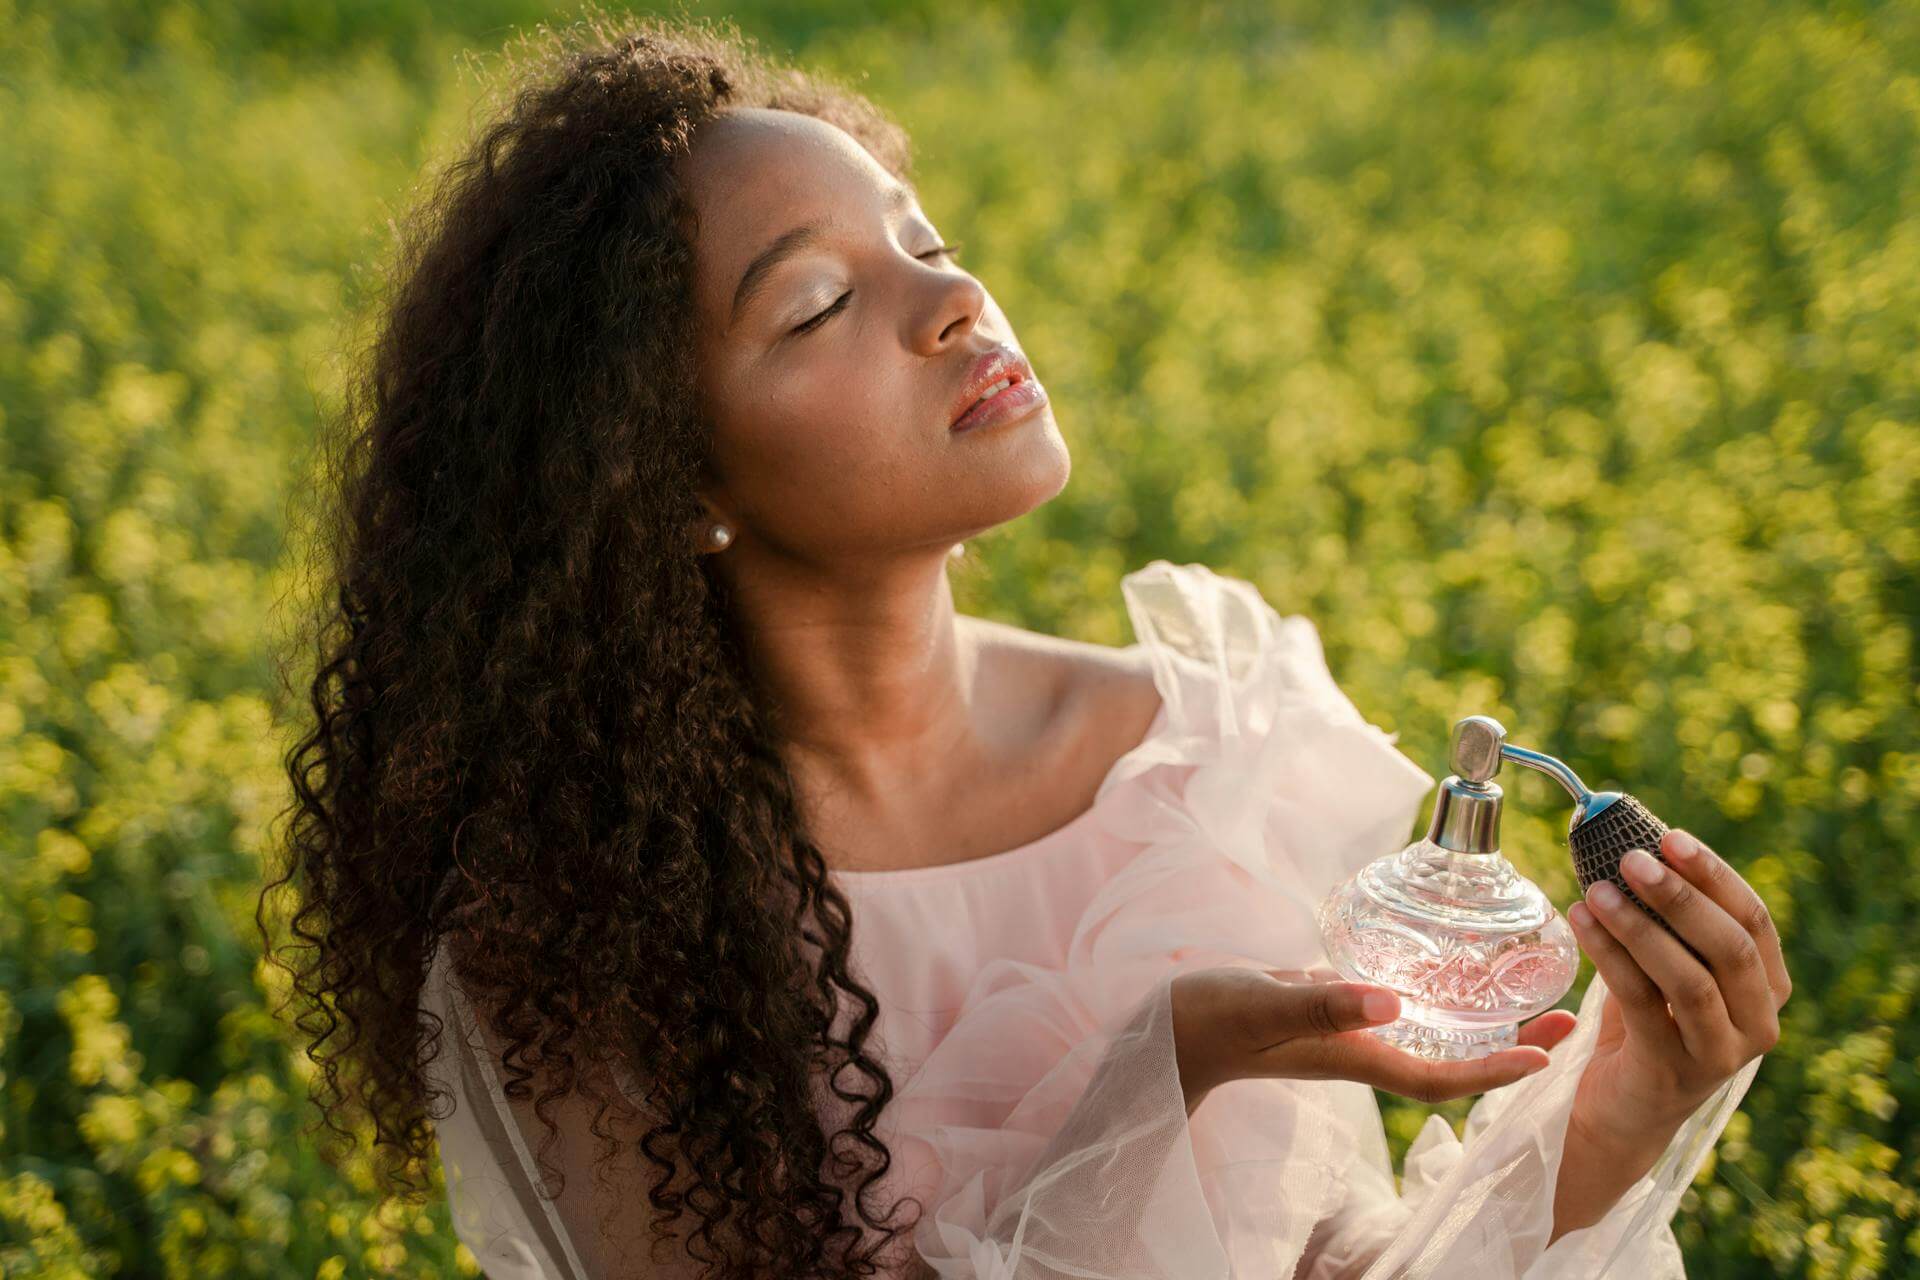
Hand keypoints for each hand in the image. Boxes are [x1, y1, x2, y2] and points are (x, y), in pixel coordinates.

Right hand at [1170, 964, 1577, 1114]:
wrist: (1170, 1028)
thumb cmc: (1212, 1019)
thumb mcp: (1266, 1003)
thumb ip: (1323, 1002)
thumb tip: (1390, 1002)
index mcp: (1354, 1056)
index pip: (1441, 1077)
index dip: (1496, 1072)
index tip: (1549, 1057)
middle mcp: (1363, 1049)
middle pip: (1453, 1061)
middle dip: (1512, 1046)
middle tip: (1572, 1015)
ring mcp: (1350, 1031)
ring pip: (1434, 1035)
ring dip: (1485, 1020)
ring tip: (1532, 989)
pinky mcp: (1335, 1007)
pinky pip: (1404, 1009)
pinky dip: (1438, 994)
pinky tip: (1449, 967)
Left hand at [1565, 828, 1791, 1154]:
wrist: (1621, 1109)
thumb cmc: (1645, 1024)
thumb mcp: (1665, 968)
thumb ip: (1666, 921)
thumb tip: (1631, 844)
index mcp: (1767, 988)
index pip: (1754, 920)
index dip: (1714, 875)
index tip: (1669, 837)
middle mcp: (1759, 1023)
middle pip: (1731, 947)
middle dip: (1681, 896)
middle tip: (1631, 858)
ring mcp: (1721, 1053)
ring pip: (1690, 980)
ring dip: (1640, 928)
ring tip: (1597, 890)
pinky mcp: (1674, 1072)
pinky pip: (1641, 1003)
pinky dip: (1609, 956)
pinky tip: (1579, 921)